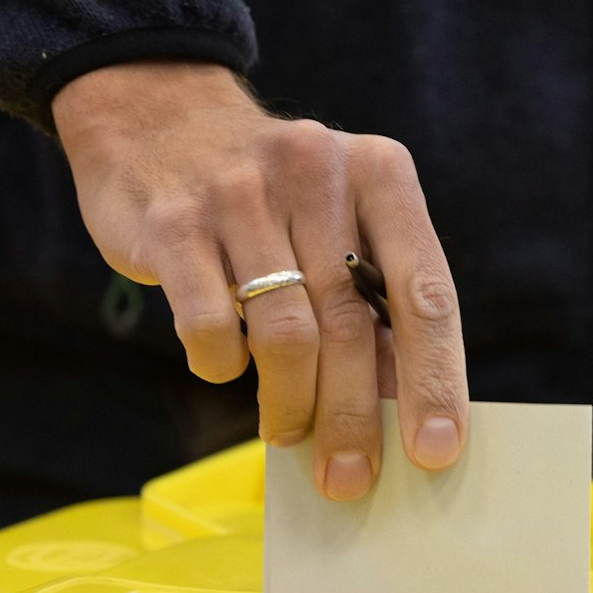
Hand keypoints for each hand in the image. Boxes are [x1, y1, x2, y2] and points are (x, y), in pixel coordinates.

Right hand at [53, 61, 468, 500]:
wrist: (155, 112)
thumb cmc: (268, 194)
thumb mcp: (334, 217)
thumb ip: (368, 297)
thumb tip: (400, 410)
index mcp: (380, 174)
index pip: (424, 291)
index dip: (435, 379)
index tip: (437, 450)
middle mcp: (317, 174)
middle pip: (352, 326)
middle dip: (356, 418)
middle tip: (350, 479)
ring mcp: (241, 193)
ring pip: (286, 334)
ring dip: (290, 404)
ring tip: (287, 433)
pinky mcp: (174, 221)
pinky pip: (210, 322)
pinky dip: (220, 364)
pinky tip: (222, 367)